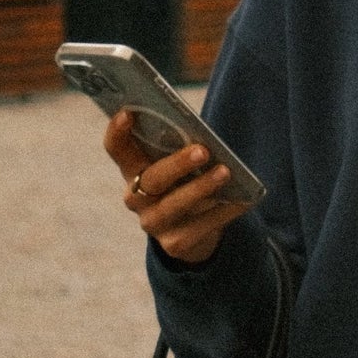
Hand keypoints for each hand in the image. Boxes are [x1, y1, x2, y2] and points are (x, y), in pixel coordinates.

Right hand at [105, 109, 253, 265]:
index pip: (116, 149)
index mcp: (133, 170)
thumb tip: (204, 136)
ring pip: (174, 205)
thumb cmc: (187, 183)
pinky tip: (241, 199)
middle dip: (177, 164)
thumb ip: (180, 149)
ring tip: (225, 172)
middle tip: (203, 150)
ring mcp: (153, 223)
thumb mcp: (179, 165)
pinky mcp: (174, 244)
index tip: (128, 113)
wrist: (195, 232)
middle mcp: (136, 198)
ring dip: (201, 188)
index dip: (117, 132)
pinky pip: (199, 226)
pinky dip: (222, 211)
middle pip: (151, 179)